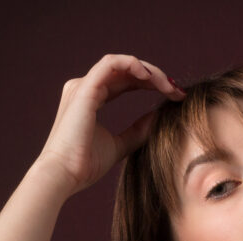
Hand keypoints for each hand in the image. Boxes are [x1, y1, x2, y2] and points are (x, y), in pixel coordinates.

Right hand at [36, 54, 185, 196]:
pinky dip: (132, 65)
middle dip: (155, 78)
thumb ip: (138, 131)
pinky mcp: (84, 88)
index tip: (175, 97)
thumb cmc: (85, 165)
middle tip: (178, 91)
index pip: (126, 82)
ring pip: (122, 64)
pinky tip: (150, 77)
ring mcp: (83, 85)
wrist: (64, 175)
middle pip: (126, 71)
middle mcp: (85, 87)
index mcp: (91, 99)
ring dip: (148, 71)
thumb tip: (159, 118)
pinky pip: (111, 64)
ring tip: (168, 86)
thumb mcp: (120, 145)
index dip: (151, 85)